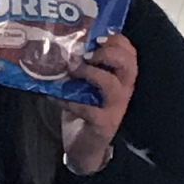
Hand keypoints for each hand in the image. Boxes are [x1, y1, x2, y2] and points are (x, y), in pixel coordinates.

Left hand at [62, 33, 136, 173]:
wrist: (84, 147)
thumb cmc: (84, 111)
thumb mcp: (84, 86)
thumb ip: (79, 68)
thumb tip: (58, 47)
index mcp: (121, 79)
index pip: (130, 54)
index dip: (118, 41)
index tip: (98, 36)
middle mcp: (124, 91)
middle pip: (129, 65)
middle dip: (108, 53)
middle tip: (87, 53)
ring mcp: (115, 108)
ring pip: (112, 85)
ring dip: (91, 74)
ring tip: (73, 70)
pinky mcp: (103, 124)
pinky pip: (88, 110)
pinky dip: (69, 101)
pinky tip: (53, 96)